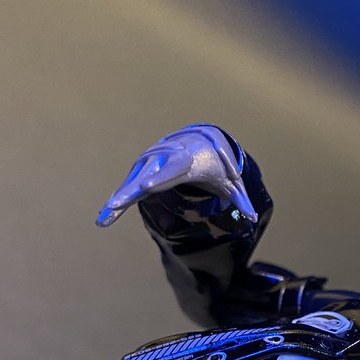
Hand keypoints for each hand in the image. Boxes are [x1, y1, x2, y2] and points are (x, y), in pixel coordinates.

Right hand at [96, 124, 257, 226]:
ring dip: (118, 200)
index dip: (159, 177)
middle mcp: (163, 159)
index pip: (172, 169)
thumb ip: (240, 200)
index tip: (146, 187)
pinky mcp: (142, 171)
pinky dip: (118, 200)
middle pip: (145, 177)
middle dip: (129, 191)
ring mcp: (150, 163)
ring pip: (132, 183)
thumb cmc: (217, 165)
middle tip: (115, 205)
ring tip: (104, 218)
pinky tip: (105, 217)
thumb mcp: (229, 181)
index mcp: (186, 160)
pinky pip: (129, 187)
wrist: (201, 139)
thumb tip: (254, 220)